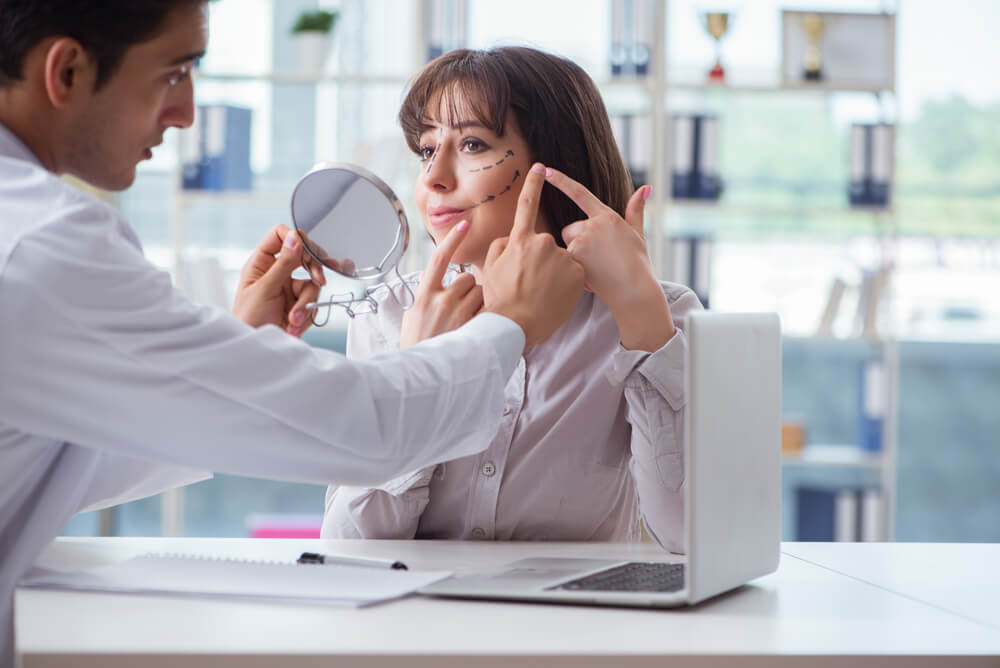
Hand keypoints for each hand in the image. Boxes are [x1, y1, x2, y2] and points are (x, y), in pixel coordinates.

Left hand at [232, 224, 323, 337]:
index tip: (307, 251)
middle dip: (314, 271)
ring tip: (293, 320)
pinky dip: (307, 315)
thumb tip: (296, 238)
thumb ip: (283, 264)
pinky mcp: (299, 305)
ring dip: (306, 304)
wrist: (254, 351)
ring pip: (313, 284)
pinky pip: (314, 302)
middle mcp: (277, 272)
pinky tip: (294, 326)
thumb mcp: (265, 289)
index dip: (296, 238)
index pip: (281, 236)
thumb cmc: (248, 320)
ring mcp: (289, 289)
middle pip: (305, 257)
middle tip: (319, 280)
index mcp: (261, 263)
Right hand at [399, 220, 482, 347]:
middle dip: (469, 289)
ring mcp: (459, 314)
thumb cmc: (418, 345)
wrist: (425, 375)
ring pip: (480, 294)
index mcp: (424, 296)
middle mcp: (442, 301)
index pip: (439, 259)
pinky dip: (486, 316)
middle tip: (462, 309)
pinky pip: (488, 310)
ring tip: (468, 322)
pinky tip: (478, 328)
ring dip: (479, 303)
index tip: (463, 224)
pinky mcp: (474, 326)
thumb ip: (423, 295)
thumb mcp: (412, 317)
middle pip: (468, 278)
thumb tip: (428, 278)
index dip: (452, 240)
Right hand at [482, 162, 584, 347]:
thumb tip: (513, 238)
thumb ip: (502, 246)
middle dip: (542, 260)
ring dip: (555, 273)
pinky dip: (568, 283)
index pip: (527, 205)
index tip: (540, 166)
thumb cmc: (500, 300)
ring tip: (543, 294)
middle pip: (546, 245)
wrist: (515, 325)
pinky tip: (555, 297)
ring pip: (561, 260)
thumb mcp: (491, 268)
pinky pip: (575, 273)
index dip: (533, 184)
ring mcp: (561, 257)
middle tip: (531, 285)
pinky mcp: (577, 272)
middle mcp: (542, 243)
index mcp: (519, 240)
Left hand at [546, 169, 674, 350]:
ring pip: (567, 245)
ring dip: (575, 254)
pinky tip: (591, 276)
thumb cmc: (637, 263)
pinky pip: (566, 260)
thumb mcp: (638, 234)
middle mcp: (592, 226)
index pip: (579, 193)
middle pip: (570, 229)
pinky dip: (574, 268)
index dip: (562, 181)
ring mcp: (582, 242)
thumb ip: (635, 210)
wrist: (633, 290)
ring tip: (596, 267)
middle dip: (577, 241)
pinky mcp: (574, 258)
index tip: (548, 171)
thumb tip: (645, 188)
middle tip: (596, 256)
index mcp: (607, 217)